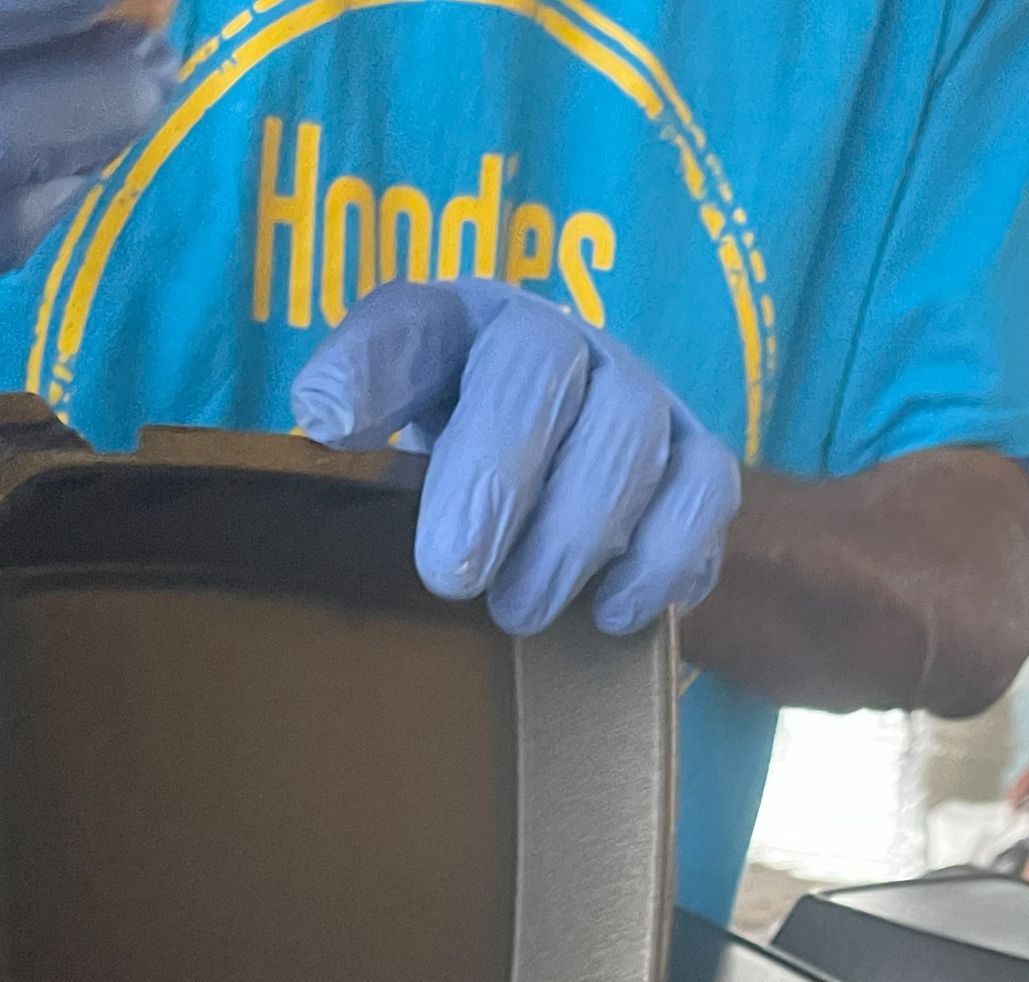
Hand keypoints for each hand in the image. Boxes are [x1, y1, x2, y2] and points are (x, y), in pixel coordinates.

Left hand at [292, 280, 741, 638]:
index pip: (418, 320)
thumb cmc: (467, 459)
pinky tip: (610, 613)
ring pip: (629, 438)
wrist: (576, 478)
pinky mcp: (702, 460)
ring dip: (572, 536)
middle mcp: (562, 343)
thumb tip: (324, 414)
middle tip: (452, 576)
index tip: (335, 429)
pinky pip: (705, 496)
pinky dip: (661, 560)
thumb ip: (365, 406)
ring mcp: (642, 397)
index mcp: (466, 325)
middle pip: (541, 371)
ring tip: (521, 613)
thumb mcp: (402, 431)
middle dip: (496, 478)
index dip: (374, 367)